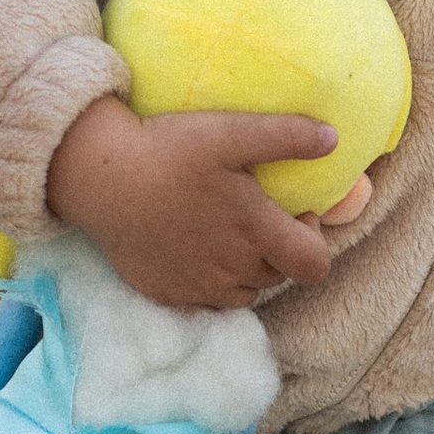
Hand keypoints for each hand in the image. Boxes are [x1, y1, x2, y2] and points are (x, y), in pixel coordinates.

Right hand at [43, 96, 370, 310]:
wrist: (100, 178)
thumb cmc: (169, 151)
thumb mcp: (230, 132)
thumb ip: (285, 136)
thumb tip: (332, 140)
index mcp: (255, 232)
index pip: (314, 266)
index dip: (315, 240)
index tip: (296, 212)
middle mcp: (231, 269)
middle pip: (279, 275)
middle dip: (279, 249)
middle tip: (255, 212)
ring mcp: (197, 287)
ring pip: (245, 292)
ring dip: (247, 267)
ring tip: (225, 228)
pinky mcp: (167, 295)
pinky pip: (206, 301)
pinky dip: (211, 281)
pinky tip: (195, 245)